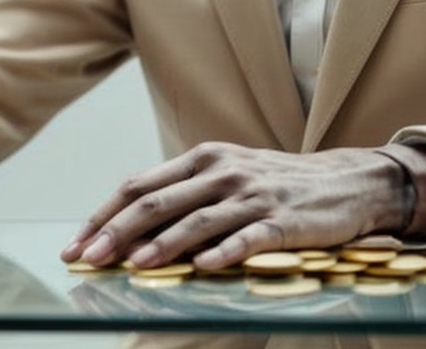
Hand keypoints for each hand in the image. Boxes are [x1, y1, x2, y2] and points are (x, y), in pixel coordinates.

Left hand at [60, 141, 419, 271]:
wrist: (349, 182)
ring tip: (133, 266)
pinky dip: (224, 251)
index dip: (103, 216)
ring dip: (162, 244)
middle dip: (116, 233)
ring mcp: (253, 195)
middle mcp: (223, 171)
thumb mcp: (228, 177)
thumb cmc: (278, 184)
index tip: (75, 245)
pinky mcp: (284, 219)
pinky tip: (203, 267)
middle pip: (157, 202)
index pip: (139, 186)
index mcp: (203, 158)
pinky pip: (248, 237)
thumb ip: (184, 196)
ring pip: (197, 220)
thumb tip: (128, 229)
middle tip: (88, 260)